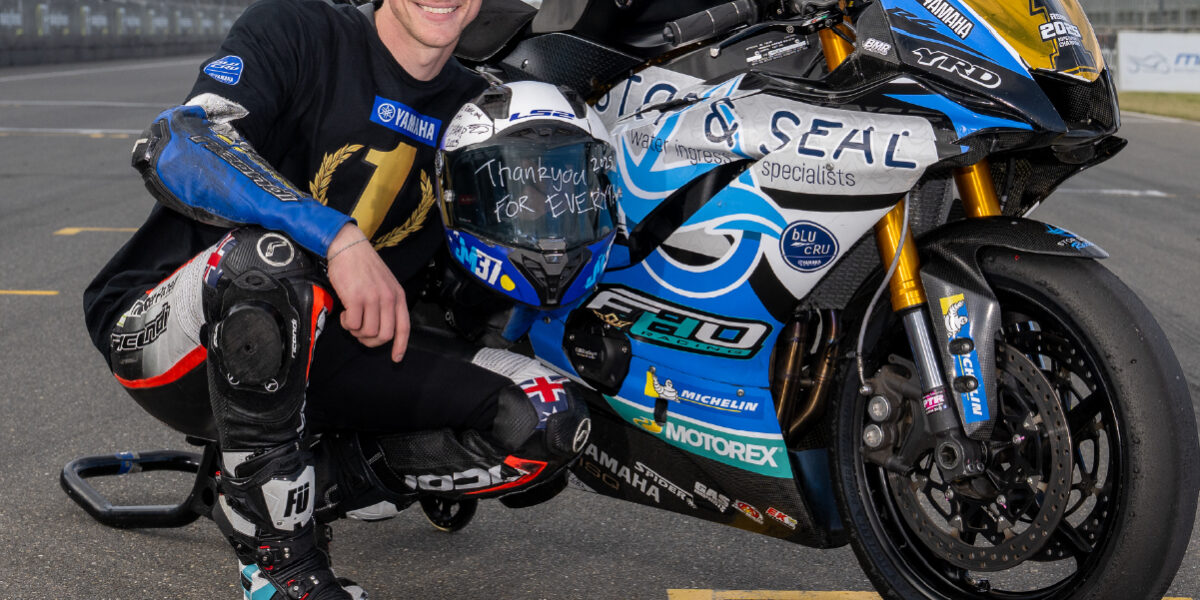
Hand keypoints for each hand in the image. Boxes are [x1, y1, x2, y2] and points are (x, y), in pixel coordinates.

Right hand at [325, 223, 408, 360]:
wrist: (348, 247)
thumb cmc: (364, 266)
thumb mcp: (385, 283)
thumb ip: (387, 303)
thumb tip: (380, 327)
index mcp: (398, 296)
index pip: (404, 327)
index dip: (400, 346)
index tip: (395, 358)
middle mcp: (388, 299)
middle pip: (385, 335)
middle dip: (371, 341)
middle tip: (360, 333)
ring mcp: (373, 299)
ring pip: (368, 333)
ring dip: (357, 332)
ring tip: (351, 319)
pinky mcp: (356, 299)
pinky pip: (353, 325)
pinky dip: (347, 324)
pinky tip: (345, 314)